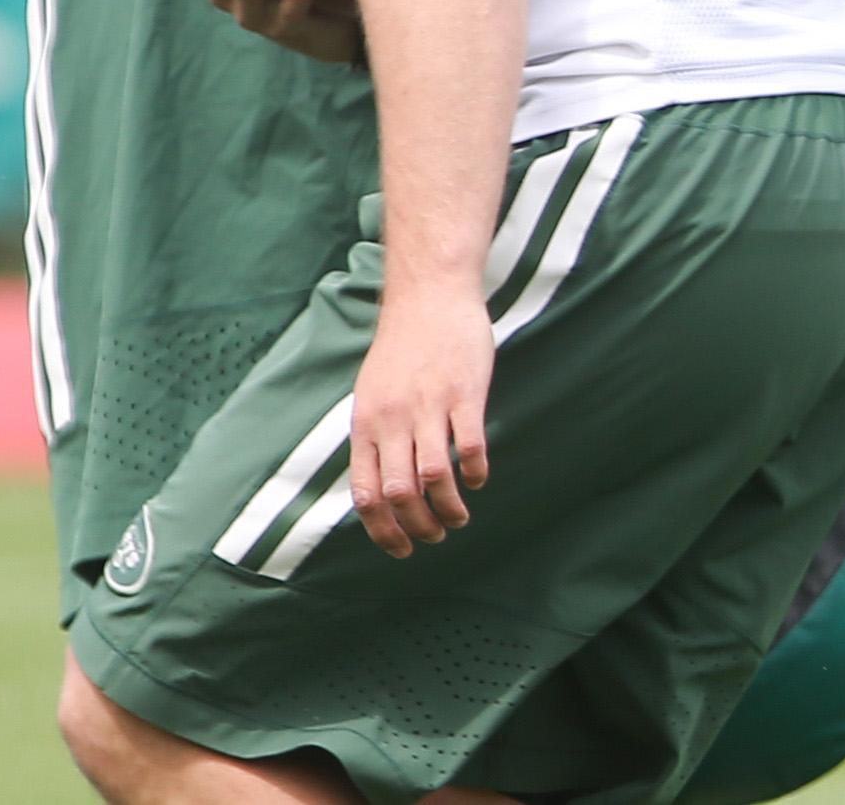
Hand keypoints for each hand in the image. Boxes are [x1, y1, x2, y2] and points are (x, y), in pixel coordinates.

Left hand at [347, 288, 491, 558]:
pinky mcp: (466, 393)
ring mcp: (430, 406)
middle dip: (418, 527)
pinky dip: (475, 473)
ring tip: (459, 518)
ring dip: (448, 509)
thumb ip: (373, 436)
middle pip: (400, 493)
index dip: (383, 531)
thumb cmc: (402, 348)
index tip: (401, 549)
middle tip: (435, 536)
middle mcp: (393, 420)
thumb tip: (377, 486)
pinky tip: (478, 480)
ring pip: (435, 477)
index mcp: (366, 424)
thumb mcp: (371, 393)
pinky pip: (470, 446)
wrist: (429, 296)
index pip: (366, 494)